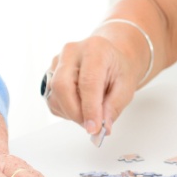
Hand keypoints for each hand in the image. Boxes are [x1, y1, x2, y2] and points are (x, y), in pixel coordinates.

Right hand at [41, 27, 146, 142]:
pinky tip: (80, 105)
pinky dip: (65, 110)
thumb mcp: (126, 86)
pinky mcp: (49, 74)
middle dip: (75, 113)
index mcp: (94, 49)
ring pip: (54, 96)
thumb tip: (102, 127)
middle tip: (90, 125)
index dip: (90, 109)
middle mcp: (71, 52)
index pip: (88, 82)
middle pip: (62, 86)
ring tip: (89, 112)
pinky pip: (51, 100)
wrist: (109, 58)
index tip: (94, 128)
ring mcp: (57, 62)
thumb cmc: (117, 69)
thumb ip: (113, 107)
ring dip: (71, 113)